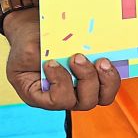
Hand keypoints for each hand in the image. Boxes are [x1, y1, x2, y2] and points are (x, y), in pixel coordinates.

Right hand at [3, 10, 119, 109]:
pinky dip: (112, 73)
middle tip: (78, 57)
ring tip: (101, 61)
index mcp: (41, 96)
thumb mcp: (26, 50)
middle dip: (86, 79)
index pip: (57, 101)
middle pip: (84, 102)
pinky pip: (110, 84)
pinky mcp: (95, 79)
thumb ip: (38, 57)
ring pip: (103, 97)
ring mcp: (81, 90)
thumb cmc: (28, 46)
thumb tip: (59, 56)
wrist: (38, 35)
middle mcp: (64, 98)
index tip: (52, 62)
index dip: (59, 82)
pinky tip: (106, 58)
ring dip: (105, 79)